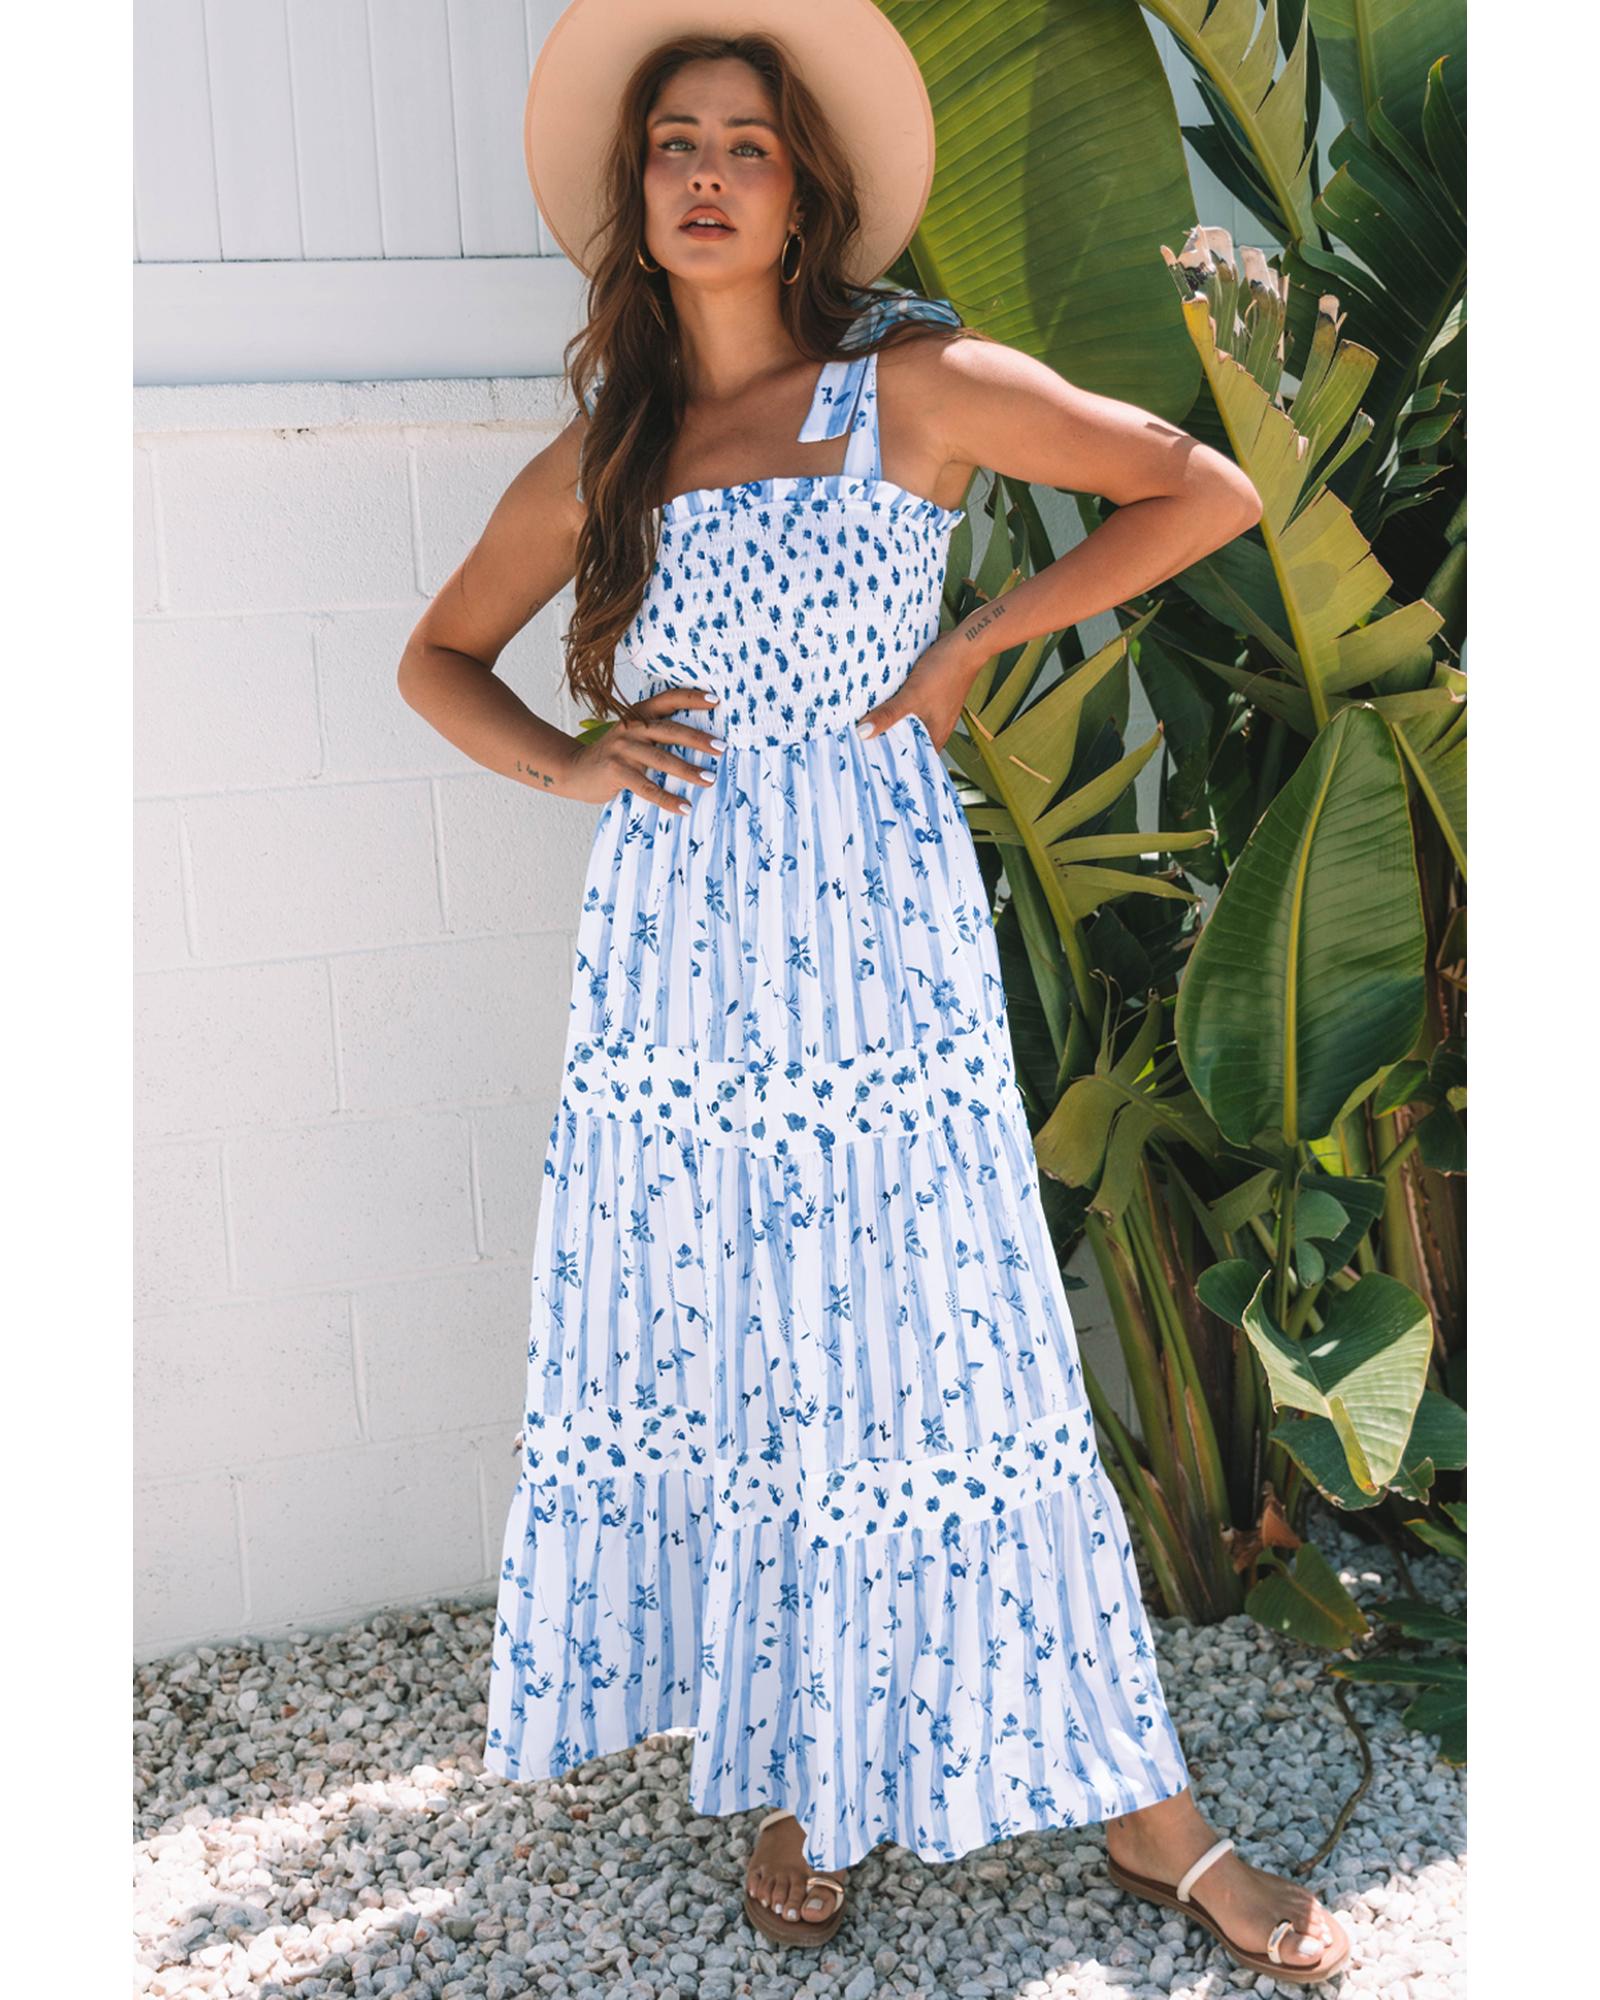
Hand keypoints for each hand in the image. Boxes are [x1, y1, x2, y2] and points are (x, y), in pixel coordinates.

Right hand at [565, 687, 724, 813]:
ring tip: (710, 780)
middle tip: (722, 747)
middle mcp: (630, 728)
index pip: (668, 699)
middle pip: (670, 731)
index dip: (692, 698)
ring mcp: (622, 749)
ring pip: (662, 760)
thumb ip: (656, 733)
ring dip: (688, 771)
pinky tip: (684, 808)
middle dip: (698, 739)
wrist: (573, 770)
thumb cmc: (613, 756)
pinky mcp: (616, 771)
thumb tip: (700, 741)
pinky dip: (668, 799)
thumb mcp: (632, 736)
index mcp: (637, 714)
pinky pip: (647, 787)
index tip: (716, 700)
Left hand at [854, 630, 979, 751]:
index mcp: (936, 736)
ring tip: (863, 725)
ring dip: (890, 722)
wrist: (965, 643)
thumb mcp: (912, 696)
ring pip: (907, 722)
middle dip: (886, 741)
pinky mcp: (929, 695)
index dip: (891, 763)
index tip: (869, 763)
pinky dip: (896, 706)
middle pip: (906, 741)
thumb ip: (888, 715)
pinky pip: (909, 706)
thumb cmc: (944, 672)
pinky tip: (881, 702)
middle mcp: (936, 726)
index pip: (911, 759)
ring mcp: (933, 710)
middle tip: (859, 745)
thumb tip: (862, 734)